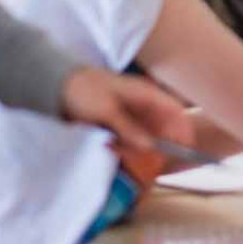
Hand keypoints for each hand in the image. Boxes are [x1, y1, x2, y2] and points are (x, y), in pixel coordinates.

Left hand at [60, 67, 193, 152]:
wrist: (59, 86)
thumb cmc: (86, 90)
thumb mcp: (107, 110)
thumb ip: (130, 129)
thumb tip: (151, 147)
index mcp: (148, 94)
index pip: (176, 112)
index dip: (183, 130)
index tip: (183, 150)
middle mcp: (145, 106)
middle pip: (164, 129)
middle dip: (156, 146)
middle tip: (139, 158)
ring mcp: (133, 116)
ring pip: (147, 139)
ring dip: (135, 148)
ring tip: (114, 148)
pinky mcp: (121, 126)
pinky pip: (131, 141)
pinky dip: (124, 147)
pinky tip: (108, 146)